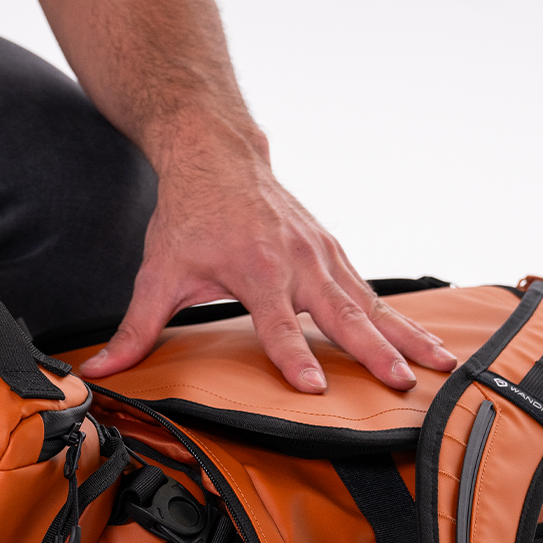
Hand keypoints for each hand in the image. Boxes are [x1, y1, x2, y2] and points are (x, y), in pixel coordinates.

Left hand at [78, 128, 457, 390]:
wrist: (217, 152)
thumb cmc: (188, 213)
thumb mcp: (157, 272)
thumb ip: (136, 328)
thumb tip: (101, 369)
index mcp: (254, 267)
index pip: (275, 323)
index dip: (292, 357)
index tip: (313, 390)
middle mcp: (296, 259)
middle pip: (340, 314)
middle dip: (374, 351)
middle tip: (403, 383)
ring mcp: (321, 254)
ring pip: (370, 303)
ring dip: (406, 335)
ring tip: (441, 366)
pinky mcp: (332, 251)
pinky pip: (370, 290)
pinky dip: (399, 317)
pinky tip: (424, 343)